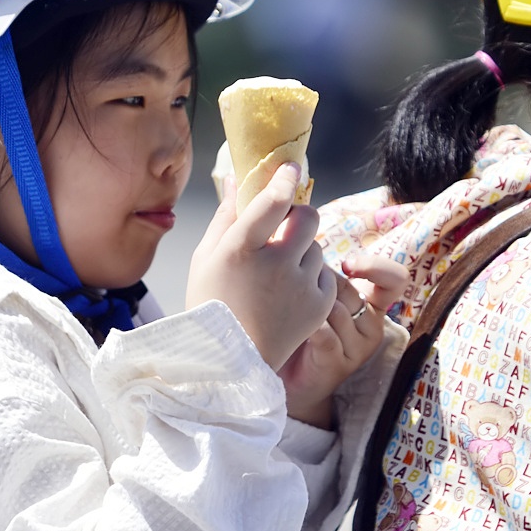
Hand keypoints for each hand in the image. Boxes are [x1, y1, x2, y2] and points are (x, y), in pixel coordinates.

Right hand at [185, 163, 331, 366]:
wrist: (228, 361)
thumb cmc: (211, 303)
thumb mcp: (205, 257)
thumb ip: (226, 216)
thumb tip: (236, 177)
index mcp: (241, 249)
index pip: (273, 200)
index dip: (285, 179)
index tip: (291, 169)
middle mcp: (274, 265)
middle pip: (307, 216)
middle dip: (299, 213)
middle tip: (286, 223)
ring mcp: (299, 286)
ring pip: (315, 246)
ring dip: (301, 250)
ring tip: (278, 271)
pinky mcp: (318, 305)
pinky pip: (324, 274)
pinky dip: (310, 276)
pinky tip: (289, 291)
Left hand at [278, 252, 408, 427]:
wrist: (281, 373)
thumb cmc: (296, 323)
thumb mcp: (314, 290)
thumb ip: (319, 264)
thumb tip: (303, 220)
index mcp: (372, 303)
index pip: (396, 278)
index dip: (375, 266)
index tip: (348, 264)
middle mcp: (372, 324)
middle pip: (351, 290)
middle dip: (318, 285)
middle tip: (293, 290)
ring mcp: (359, 347)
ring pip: (336, 310)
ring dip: (309, 307)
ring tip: (290, 312)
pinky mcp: (339, 363)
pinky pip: (325, 334)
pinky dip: (308, 328)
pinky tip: (294, 329)